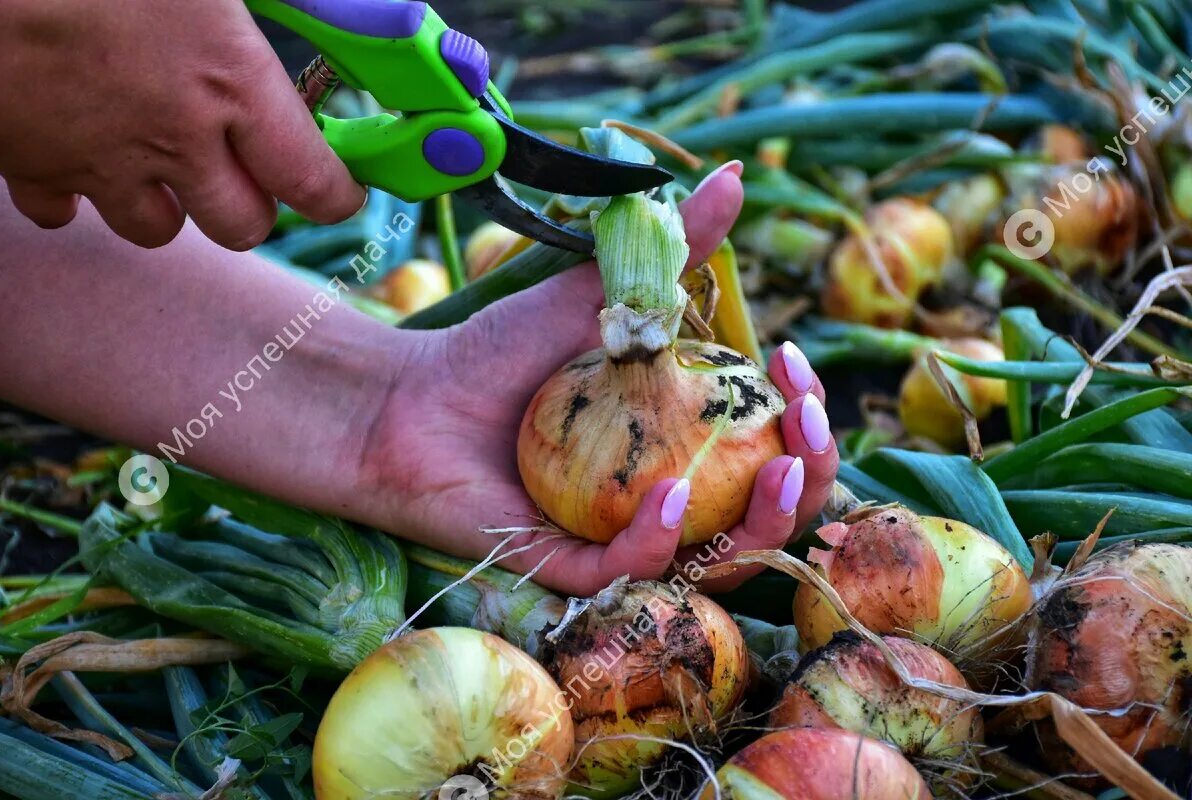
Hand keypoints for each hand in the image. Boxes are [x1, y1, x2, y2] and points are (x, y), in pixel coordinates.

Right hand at [0, 0, 364, 249]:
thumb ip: (288, 2)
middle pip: (242, 225)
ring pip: (158, 231)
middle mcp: (174, 139)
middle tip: (248, 171)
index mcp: (229, 82)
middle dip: (254, 206)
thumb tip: (351, 14)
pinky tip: (81, 151)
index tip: (341, 192)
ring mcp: (101, 161)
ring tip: (162, 160)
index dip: (335, 195)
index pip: (311, 181)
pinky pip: (65, 212)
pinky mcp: (32, 163)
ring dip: (170, 206)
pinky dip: (76, 194)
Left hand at [357, 164, 839, 595]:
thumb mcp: (598, 295)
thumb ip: (672, 252)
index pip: (774, 443)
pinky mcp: (570, 565)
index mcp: (685, 439)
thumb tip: (736, 177)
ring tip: (776, 473)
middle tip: (805, 426)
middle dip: (809, 476)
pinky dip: (660, 542)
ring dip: (764, 523)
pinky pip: (631, 572)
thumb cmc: (499, 352)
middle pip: (767, 510)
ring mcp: (622, 533)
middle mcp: (668, 493)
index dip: (804, 412)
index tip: (791, 362)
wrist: (409, 398)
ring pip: (719, 559)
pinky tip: (671, 498)